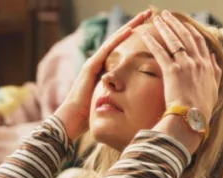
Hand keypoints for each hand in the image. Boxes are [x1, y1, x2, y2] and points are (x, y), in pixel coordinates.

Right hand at [54, 10, 151, 140]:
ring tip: (144, 16)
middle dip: (135, 25)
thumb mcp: (108, 101)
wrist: (72, 121)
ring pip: (114, 39)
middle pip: (119, 39)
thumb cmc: (89, 115)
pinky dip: (119, 39)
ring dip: (130, 26)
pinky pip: (107, 49)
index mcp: (104, 69)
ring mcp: (93, 63)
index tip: (150, 28)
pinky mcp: (91, 67)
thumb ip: (117, 95)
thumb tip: (135, 100)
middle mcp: (98, 62)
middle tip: (150, 13)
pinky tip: (130, 30)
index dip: (135, 37)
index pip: (122, 48)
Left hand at [143, 11, 221, 122]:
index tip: (183, 23)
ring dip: (165, 27)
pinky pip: (161, 52)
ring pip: (174, 40)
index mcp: (207, 66)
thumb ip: (215, 71)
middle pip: (186, 36)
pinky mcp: (172, 71)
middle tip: (167, 15)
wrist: (193, 118)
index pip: (199, 41)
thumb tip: (214, 57)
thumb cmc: (202, 108)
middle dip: (176, 23)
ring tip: (157, 18)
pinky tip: (146, 35)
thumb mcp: (214, 88)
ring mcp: (185, 65)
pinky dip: (153, 42)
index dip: (190, 30)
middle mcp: (197, 62)